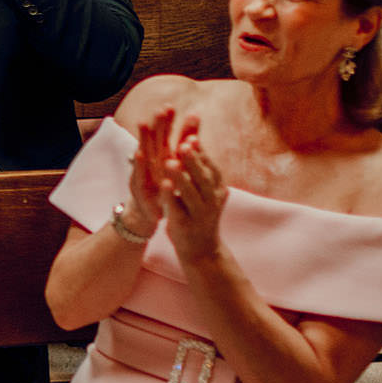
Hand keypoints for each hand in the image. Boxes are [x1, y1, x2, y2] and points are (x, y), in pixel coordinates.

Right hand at [119, 108, 172, 238]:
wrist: (147, 214)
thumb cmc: (161, 186)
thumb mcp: (174, 166)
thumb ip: (184, 142)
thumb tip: (195, 119)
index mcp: (160, 156)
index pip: (165, 135)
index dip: (167, 121)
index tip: (171, 106)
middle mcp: (150, 162)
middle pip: (154, 139)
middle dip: (157, 124)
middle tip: (161, 108)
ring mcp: (142, 173)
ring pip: (143, 152)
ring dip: (143, 138)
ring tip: (144, 123)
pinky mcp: (139, 187)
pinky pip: (139, 174)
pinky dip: (139, 164)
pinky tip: (139, 153)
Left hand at [160, 116, 227, 266]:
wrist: (201, 247)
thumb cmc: (199, 211)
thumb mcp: (203, 188)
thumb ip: (198, 165)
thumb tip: (192, 135)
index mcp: (218, 189)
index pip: (210, 167)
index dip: (201, 153)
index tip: (191, 137)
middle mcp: (212, 201)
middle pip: (203, 178)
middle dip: (193, 161)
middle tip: (182, 144)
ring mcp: (200, 214)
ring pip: (190, 193)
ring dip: (180, 177)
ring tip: (169, 162)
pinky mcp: (185, 225)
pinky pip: (177, 208)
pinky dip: (170, 196)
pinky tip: (163, 184)